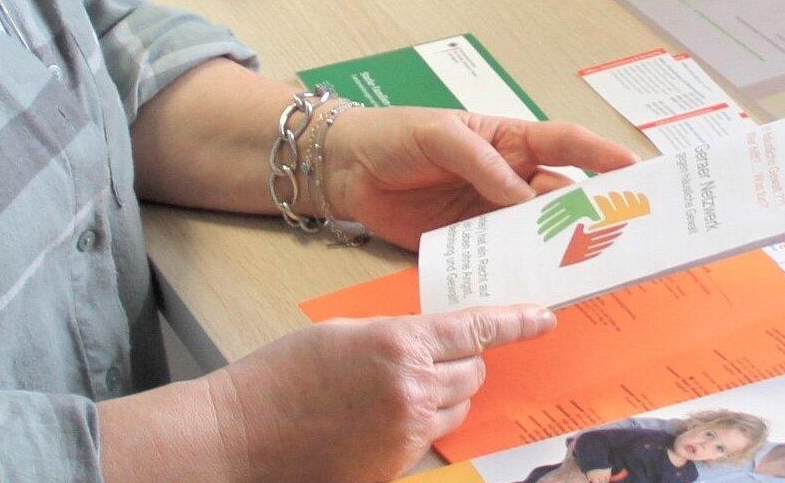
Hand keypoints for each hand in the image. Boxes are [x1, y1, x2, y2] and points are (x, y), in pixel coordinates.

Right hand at [207, 304, 552, 482]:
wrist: (241, 435)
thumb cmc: (282, 376)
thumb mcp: (346, 334)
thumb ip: (398, 335)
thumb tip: (436, 341)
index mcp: (399, 343)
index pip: (476, 329)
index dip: (516, 322)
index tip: (543, 318)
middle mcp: (411, 388)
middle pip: (474, 372)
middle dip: (466, 363)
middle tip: (435, 360)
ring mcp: (405, 432)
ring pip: (457, 407)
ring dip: (446, 395)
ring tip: (400, 392)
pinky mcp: (394, 466)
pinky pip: (432, 440)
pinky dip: (423, 427)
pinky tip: (386, 420)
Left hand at [320, 109, 639, 249]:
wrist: (344, 169)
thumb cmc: (397, 135)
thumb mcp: (442, 136)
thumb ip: (483, 164)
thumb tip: (520, 199)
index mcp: (510, 141)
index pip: (566, 144)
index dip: (602, 156)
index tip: (636, 170)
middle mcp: (508, 178)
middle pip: (559, 197)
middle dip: (592, 213)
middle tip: (625, 234)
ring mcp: (488, 213)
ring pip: (534, 233)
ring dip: (557, 248)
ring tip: (586, 269)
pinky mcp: (464, 242)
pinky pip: (498, 257)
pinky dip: (516, 271)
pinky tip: (531, 286)